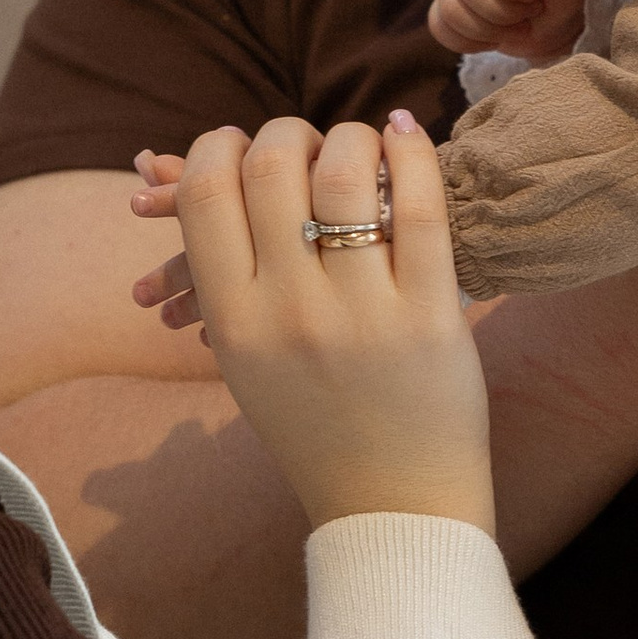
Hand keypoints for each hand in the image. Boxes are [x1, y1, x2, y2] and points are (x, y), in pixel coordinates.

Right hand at [131, 111, 494, 533]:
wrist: (392, 505)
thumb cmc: (315, 423)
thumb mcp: (246, 359)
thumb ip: (226, 277)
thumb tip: (205, 177)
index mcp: (233, 321)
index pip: (205, 193)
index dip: (218, 147)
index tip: (240, 145)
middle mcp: (288, 312)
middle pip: (271, 169)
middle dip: (286, 134)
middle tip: (305, 143)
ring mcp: (362, 314)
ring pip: (346, 177)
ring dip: (352, 138)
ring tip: (364, 142)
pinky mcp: (432, 317)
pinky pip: (422, 211)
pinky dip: (414, 157)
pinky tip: (404, 133)